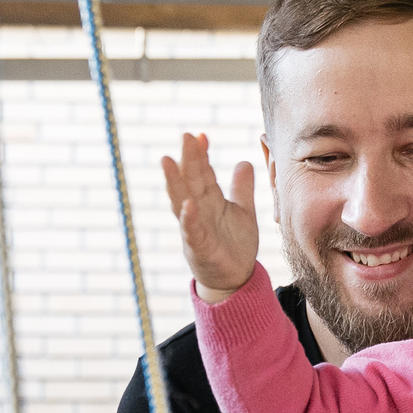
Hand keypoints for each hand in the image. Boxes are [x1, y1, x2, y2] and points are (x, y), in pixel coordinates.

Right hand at [161, 131, 258, 298]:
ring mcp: (196, 229)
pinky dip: (189, 219)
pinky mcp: (199, 248)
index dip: (202, 154)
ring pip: (181, 201)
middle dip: (188, 159)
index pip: (203, 173)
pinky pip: (193, 232)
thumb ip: (242, 188)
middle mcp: (199, 211)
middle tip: (186, 136)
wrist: (234, 278)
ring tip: (168, 161)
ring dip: (175, 182)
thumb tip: (243, 162)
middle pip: (191, 181)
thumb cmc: (234, 244)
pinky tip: (187, 205)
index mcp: (210, 201)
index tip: (201, 135)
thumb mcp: (243, 211)